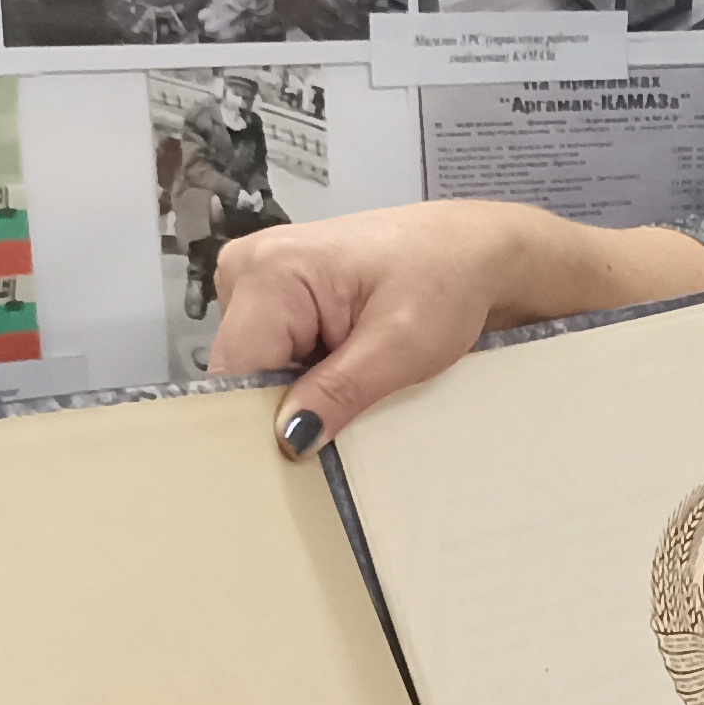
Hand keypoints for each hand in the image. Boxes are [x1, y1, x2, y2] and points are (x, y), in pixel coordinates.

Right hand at [206, 200, 552, 441]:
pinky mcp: (269, 296)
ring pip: (254, 369)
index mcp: (271, 269)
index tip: (300, 452)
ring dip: (296, 393)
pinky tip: (338, 372)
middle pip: (240, 370)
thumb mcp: (402, 346)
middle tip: (340, 420)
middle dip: (282, 406)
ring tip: (349, 382)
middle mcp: (248, 267)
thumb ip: (340, 392)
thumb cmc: (445, 279)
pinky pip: (269, 356)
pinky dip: (302, 377)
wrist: (466, 252)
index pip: (237, 368)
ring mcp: (254, 279)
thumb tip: (289, 437)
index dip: (263, 418)